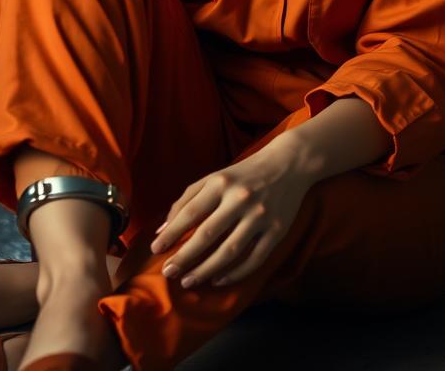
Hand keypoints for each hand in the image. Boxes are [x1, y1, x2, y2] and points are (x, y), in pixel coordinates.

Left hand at [149, 138, 312, 288]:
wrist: (289, 164)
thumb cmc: (243, 174)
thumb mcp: (214, 178)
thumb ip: (187, 199)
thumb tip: (163, 229)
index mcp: (222, 182)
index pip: (191, 212)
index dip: (172, 233)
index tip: (155, 249)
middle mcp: (240, 199)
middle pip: (207, 235)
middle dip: (184, 257)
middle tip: (168, 272)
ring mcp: (260, 216)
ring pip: (229, 251)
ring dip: (206, 270)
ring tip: (188, 280)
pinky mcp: (277, 231)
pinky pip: (253, 259)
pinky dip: (234, 274)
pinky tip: (218, 280)